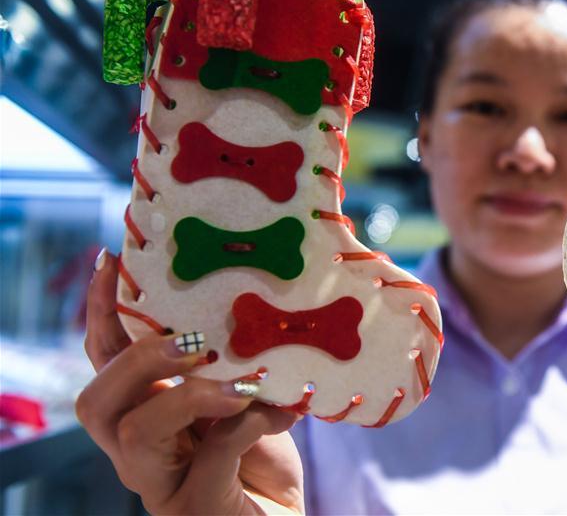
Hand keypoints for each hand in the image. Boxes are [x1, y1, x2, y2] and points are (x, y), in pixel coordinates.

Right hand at [76, 248, 304, 514]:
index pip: (105, 360)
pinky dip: (248, 425)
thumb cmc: (261, 460)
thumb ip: (237, 363)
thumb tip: (257, 308)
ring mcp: (160, 484)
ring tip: (239, 382)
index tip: (112, 261)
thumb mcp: (247, 398)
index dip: (103, 312)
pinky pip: (209, 458)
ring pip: (133, 432)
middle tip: (192, 341)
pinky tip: (283, 413)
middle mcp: (138, 451)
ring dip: (187, 394)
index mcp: (144, 413)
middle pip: (97, 400)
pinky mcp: (194, 507)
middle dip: (139, 358)